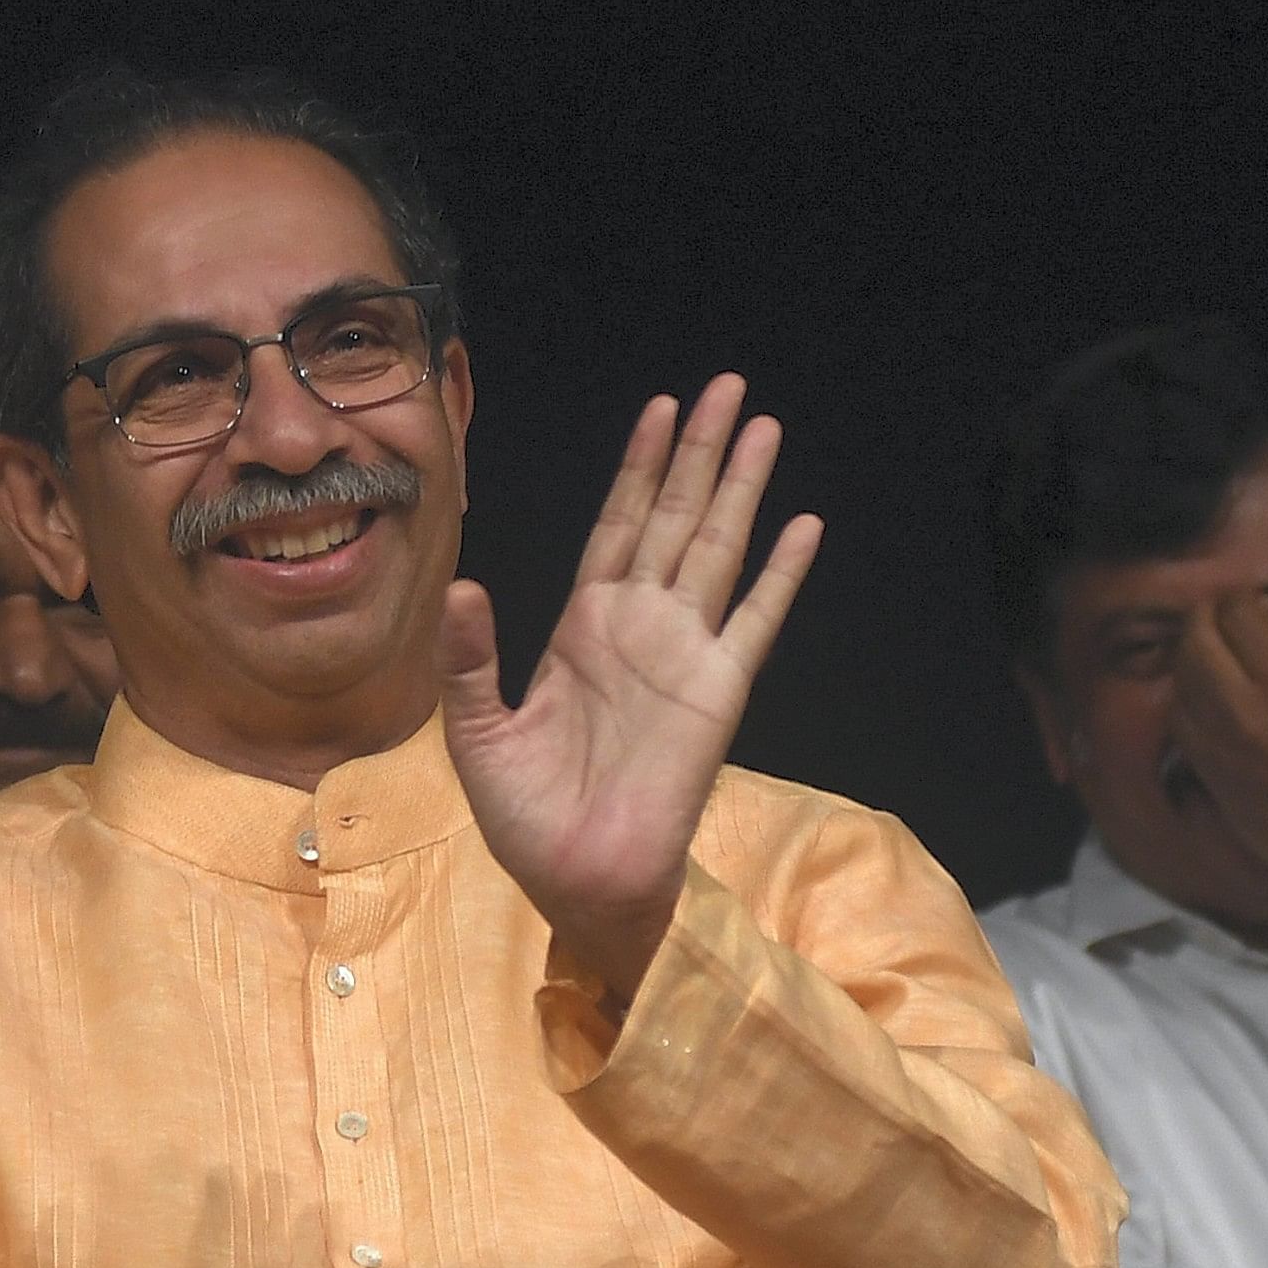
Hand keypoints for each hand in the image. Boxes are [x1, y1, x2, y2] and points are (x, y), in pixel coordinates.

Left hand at [441, 375, 821, 1003]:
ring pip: (717, 547)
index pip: (618, 527)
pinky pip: (754, 620)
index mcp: (583, 630)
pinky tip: (803, 525)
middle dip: (698, 451)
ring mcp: (683, 654)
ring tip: (763, 425)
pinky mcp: (716, 690)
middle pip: (674, 517)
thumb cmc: (527, 819)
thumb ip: (472, 659)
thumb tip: (464, 586)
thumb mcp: (478, 732)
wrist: (576, 881)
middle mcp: (639, 628)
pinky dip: (780, 573)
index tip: (660, 408)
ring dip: (740, 487)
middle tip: (727, 386)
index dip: (639, 467)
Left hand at [1167, 589, 1267, 909]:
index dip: (1242, 599)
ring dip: (1192, 655)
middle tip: (1222, 618)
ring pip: (1180, 678)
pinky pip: (1178, 720)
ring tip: (1213, 653)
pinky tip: (1205, 696)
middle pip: (1197, 638)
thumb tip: (1265, 621)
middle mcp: (1247, 710)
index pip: (1239, 613)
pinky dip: (1186, 698)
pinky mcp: (1209, 773)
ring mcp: (1221, 744)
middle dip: (1206, 617)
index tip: (1253, 603)